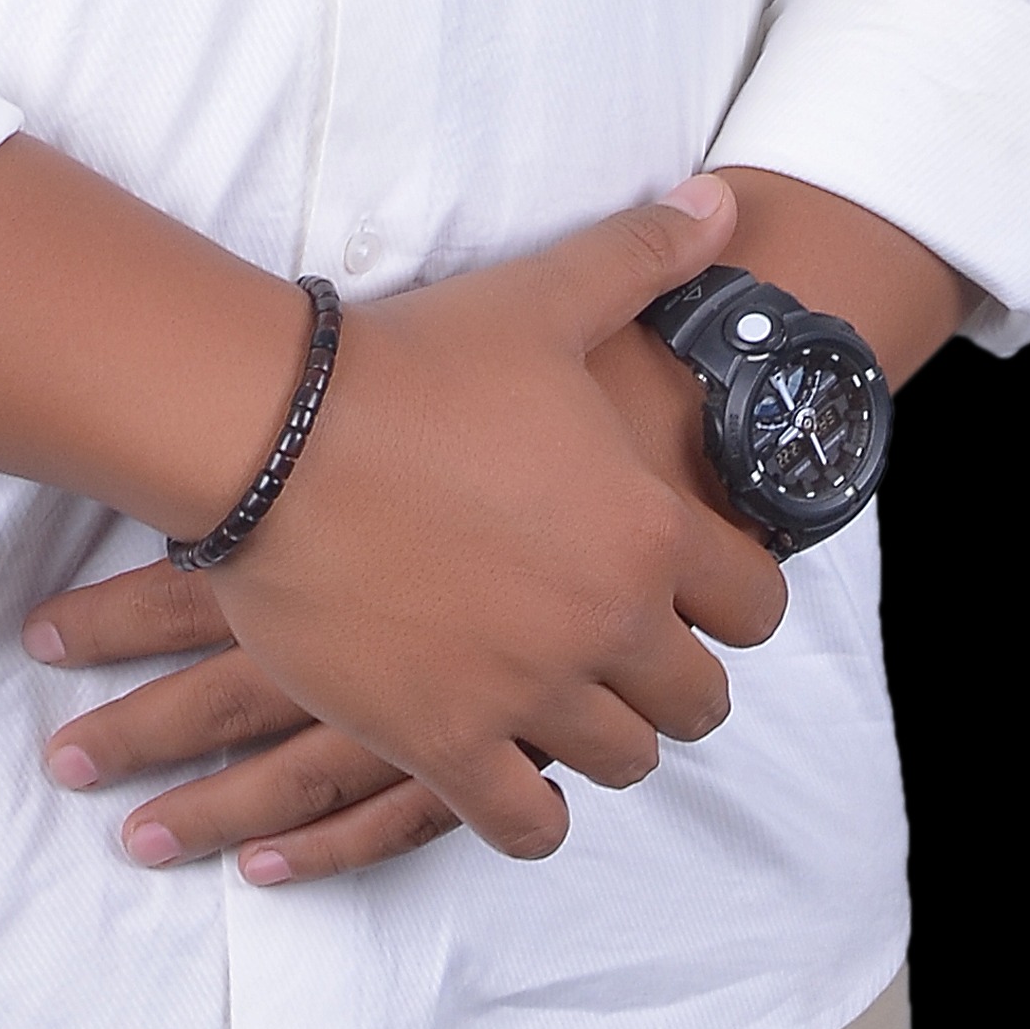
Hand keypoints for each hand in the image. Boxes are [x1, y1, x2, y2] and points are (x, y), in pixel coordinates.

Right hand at [24, 182, 786, 879]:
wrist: (275, 431)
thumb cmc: (415, 361)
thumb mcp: (543, 298)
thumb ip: (645, 254)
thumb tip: (724, 201)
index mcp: (645, 531)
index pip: (753, 603)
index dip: (734, 594)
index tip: (700, 585)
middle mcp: (604, 625)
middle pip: (697, 701)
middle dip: (675, 675)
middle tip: (634, 648)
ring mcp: (525, 693)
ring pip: (622, 763)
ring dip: (607, 735)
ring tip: (573, 701)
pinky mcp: (444, 742)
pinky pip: (525, 826)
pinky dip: (532, 816)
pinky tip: (514, 776)